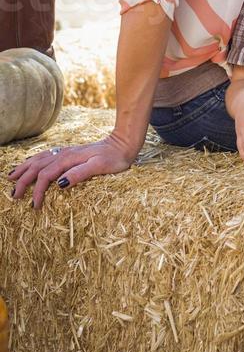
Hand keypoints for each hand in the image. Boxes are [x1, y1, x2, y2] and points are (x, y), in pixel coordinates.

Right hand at [8, 134, 136, 209]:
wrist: (123, 144)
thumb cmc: (115, 158)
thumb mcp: (100, 167)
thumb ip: (80, 174)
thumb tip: (59, 184)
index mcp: (68, 159)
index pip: (45, 176)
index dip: (37, 192)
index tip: (34, 206)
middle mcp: (63, 154)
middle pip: (36, 167)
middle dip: (22, 181)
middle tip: (13, 196)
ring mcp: (65, 152)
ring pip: (37, 159)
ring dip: (23, 169)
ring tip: (10, 178)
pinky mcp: (68, 153)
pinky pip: (44, 156)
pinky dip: (32, 161)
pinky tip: (29, 165)